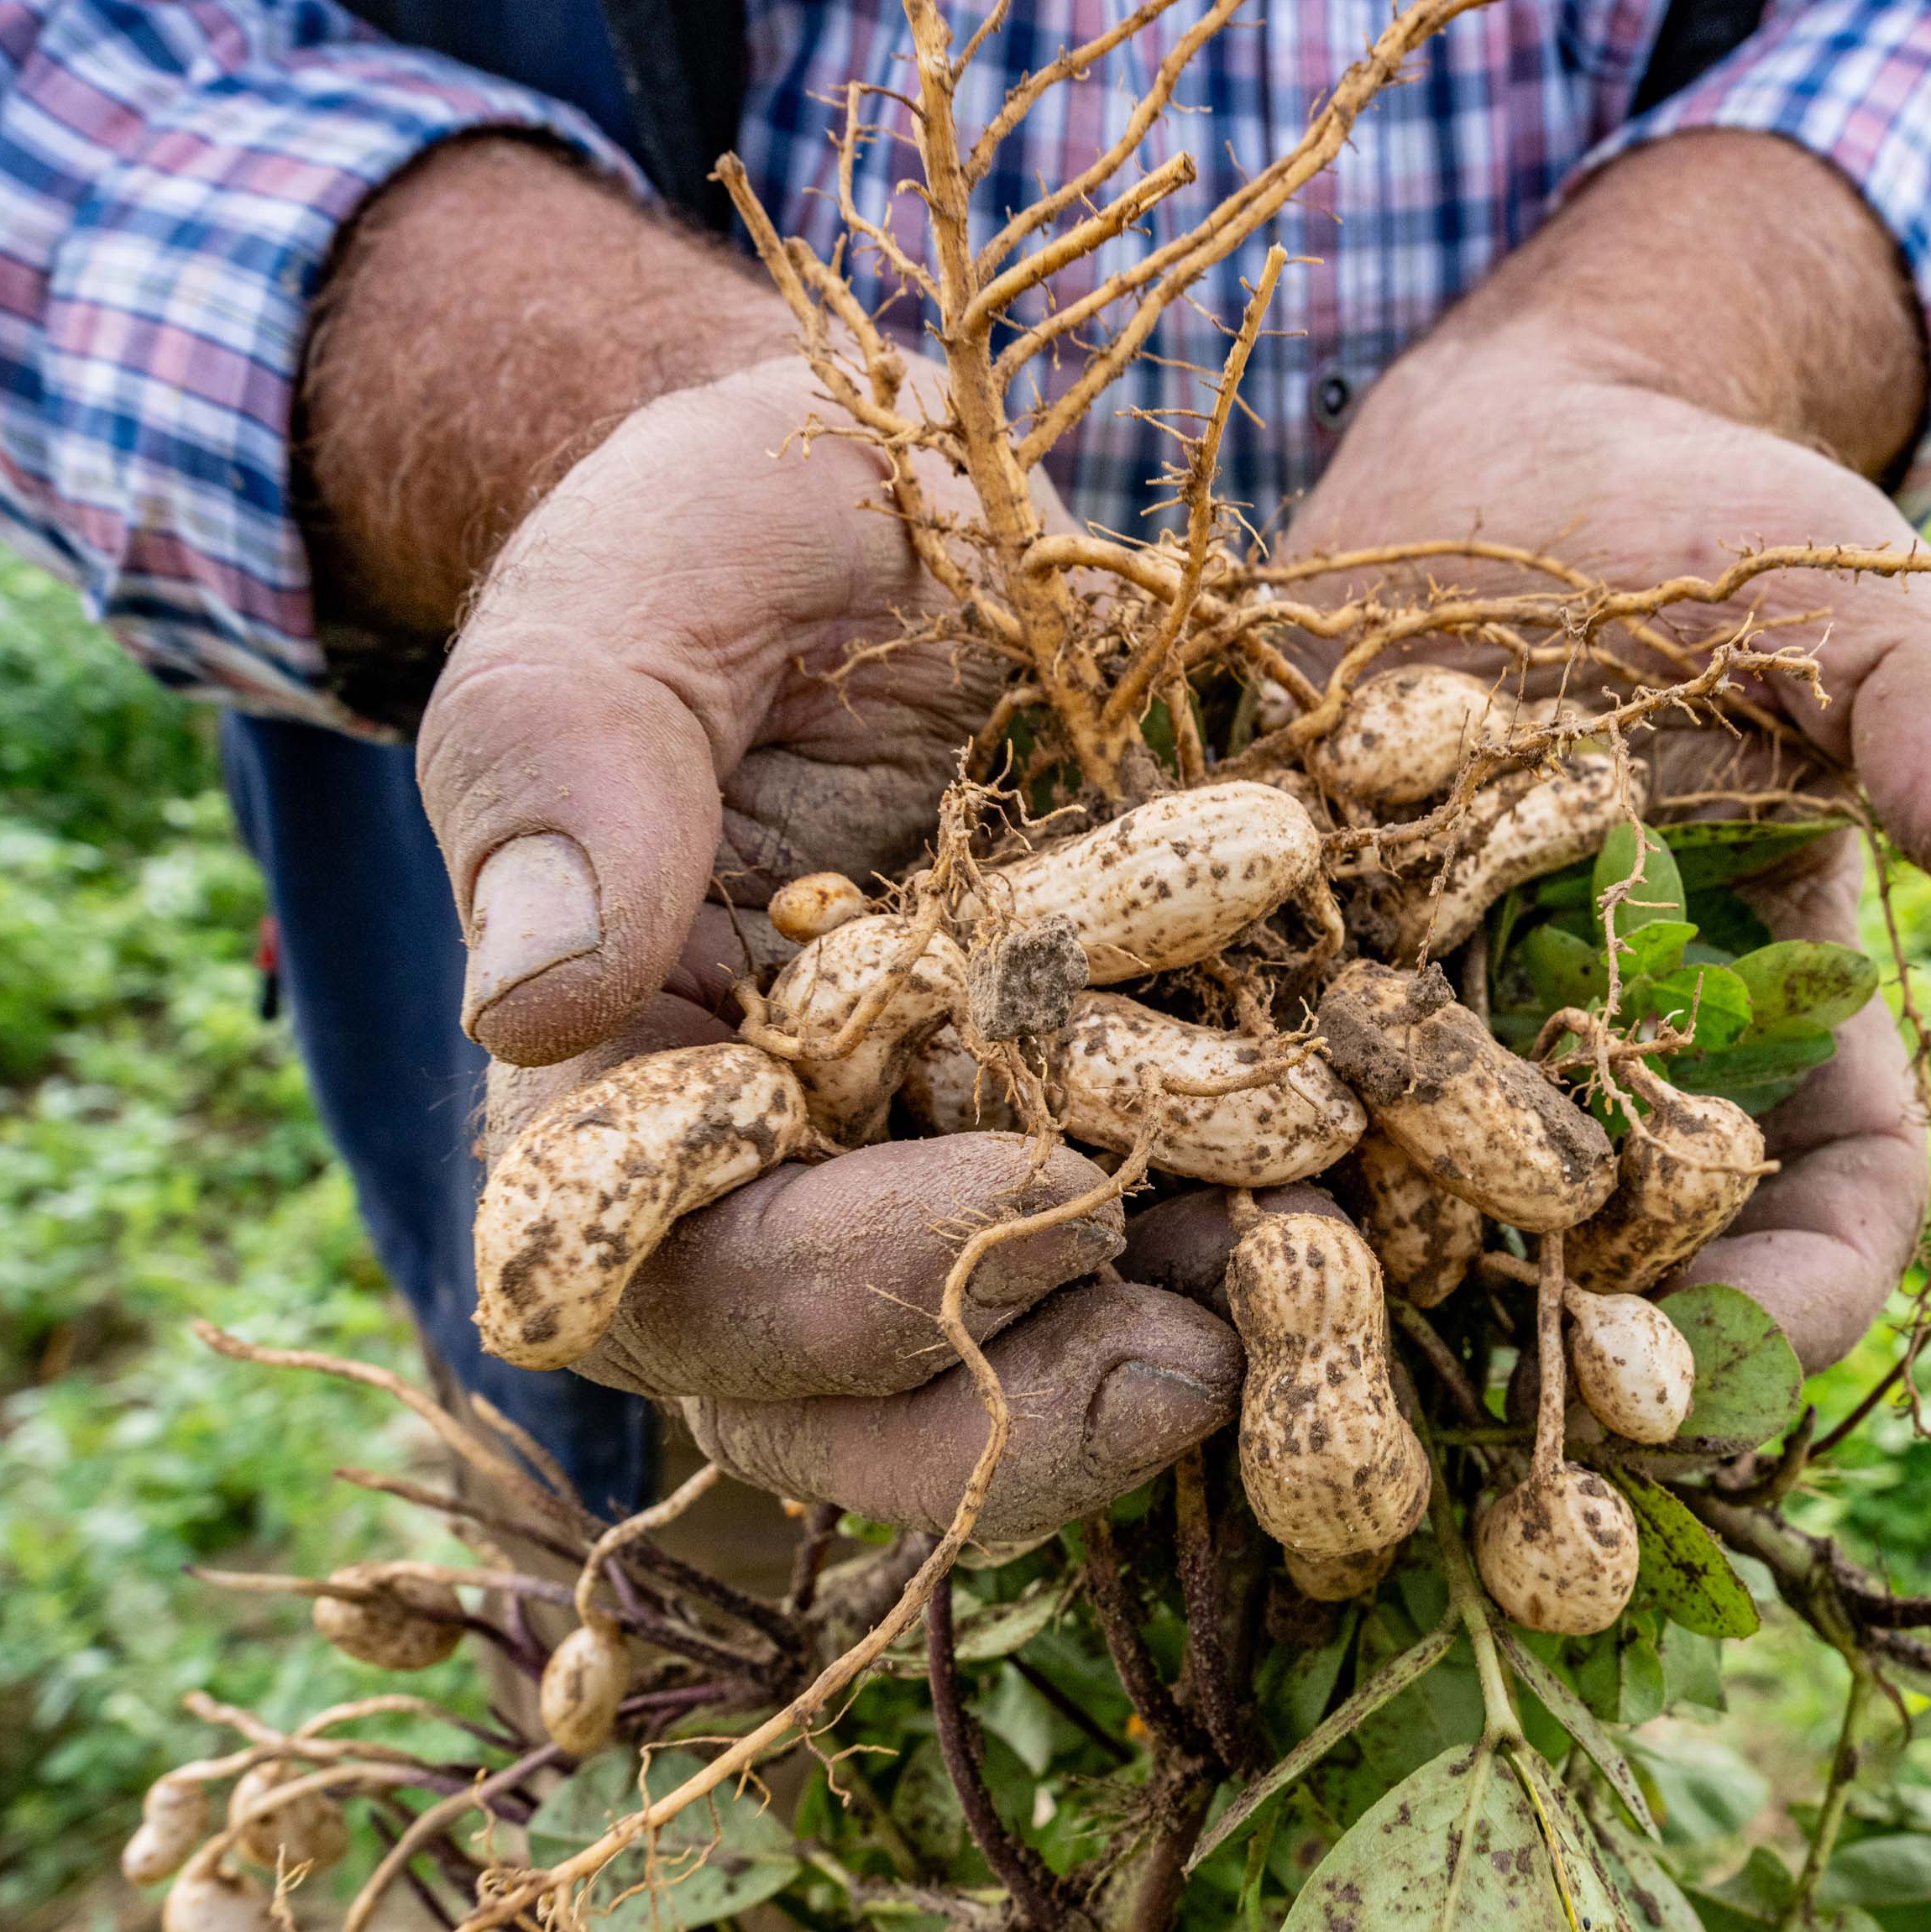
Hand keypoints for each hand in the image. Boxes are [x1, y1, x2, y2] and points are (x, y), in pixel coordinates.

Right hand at [314, 139, 1237, 1537]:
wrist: (935, 514)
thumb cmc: (752, 529)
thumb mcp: (657, 570)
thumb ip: (568, 750)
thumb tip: (528, 998)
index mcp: (628, 1090)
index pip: (678, 1274)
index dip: (830, 1290)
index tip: (1017, 1201)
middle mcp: (793, 1186)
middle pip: (854, 1406)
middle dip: (1018, 1417)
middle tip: (1187, 1353)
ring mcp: (972, 1181)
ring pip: (1032, 1382)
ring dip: (1176, 1380)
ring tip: (1322, 1306)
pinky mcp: (1135, 1149)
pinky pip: (1198, 1279)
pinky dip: (1291, 1283)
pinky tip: (1402, 1232)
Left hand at [1278, 132, 1930, 1367]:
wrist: (1488, 453)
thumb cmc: (1708, 530)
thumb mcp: (1847, 606)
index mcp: (1786, 1044)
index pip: (1833, 1213)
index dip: (1800, 1301)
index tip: (1736, 1360)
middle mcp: (1608, 1101)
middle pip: (1606, 1290)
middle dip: (1547, 1384)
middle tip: (1480, 1464)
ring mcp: (1437, 1081)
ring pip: (1411, 1259)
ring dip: (1354, 1338)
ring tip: (1290, 1389)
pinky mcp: (1279, 1026)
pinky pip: (1239, 1146)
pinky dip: (1192, 1206)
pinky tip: (1125, 1246)